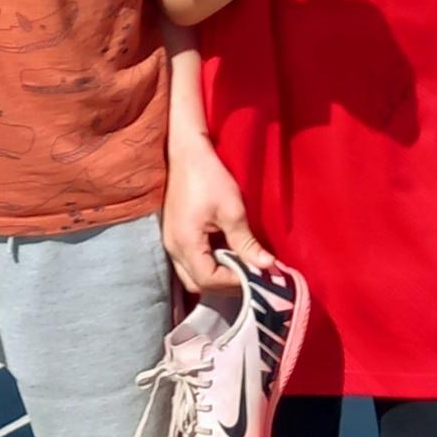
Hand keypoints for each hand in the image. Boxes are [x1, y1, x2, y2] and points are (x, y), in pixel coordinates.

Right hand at [164, 125, 266, 294]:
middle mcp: (172, 248)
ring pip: (189, 274)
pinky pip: (186, 262)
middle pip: (196, 284)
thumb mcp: (233, 210)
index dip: (234, 282)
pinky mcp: (172, 235)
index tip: (255, 273)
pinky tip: (221, 252)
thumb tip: (267, 266)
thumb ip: (246, 242)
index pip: (208, 280)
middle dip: (222, 284)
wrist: (186, 152)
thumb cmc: (209, 177)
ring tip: (236, 264)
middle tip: (246, 273)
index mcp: (186, 243)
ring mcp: (169, 242)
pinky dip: (204, 264)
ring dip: (212, 275)